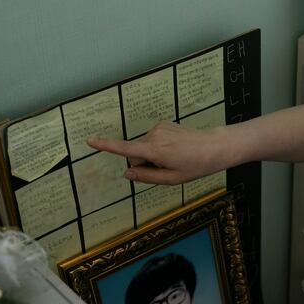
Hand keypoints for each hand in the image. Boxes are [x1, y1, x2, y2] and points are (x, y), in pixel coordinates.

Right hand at [86, 121, 226, 184]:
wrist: (214, 146)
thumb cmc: (195, 166)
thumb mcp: (171, 179)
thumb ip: (146, 177)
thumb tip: (127, 173)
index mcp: (155, 151)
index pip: (125, 149)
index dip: (106, 146)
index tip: (89, 141)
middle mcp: (153, 136)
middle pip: (135, 154)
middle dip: (144, 163)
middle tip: (166, 168)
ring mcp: (158, 128)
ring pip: (143, 147)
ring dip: (152, 155)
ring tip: (174, 158)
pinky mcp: (162, 124)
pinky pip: (151, 140)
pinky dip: (158, 147)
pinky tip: (174, 149)